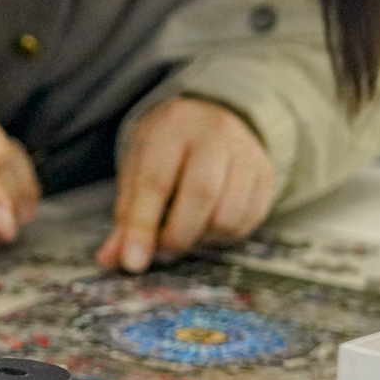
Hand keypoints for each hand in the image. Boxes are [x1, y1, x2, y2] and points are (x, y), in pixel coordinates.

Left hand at [96, 97, 276, 273]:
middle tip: (161, 253)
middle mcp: (215, 133)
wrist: (207, 117)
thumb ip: (126, 214)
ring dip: (202, 238)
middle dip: (177, 236)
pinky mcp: (266, 172)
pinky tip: (207, 227)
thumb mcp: (137, 168)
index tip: (133, 262)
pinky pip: (249, 219)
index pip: (156, 181)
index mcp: (172, 127)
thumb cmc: (164, 148)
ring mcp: (247, 152)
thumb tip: (113, 260)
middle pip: (201, 195)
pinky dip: (225, 236)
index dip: (142, 226)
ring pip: (229, 213)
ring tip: (184, 235)